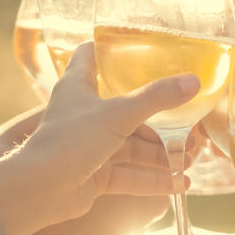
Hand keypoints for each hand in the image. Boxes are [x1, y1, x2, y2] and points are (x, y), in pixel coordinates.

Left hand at [0, 41, 197, 234]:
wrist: (41, 189)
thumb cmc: (70, 140)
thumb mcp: (118, 113)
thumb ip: (156, 98)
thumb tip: (193, 81)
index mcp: (78, 87)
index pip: (89, 57)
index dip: (110, 49)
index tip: (137, 45)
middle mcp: (82, 114)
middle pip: (125, 111)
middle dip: (159, 121)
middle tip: (191, 126)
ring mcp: (88, 147)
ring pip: (130, 147)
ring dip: (160, 153)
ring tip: (191, 158)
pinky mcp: (93, 175)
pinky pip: (128, 175)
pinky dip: (152, 180)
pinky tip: (180, 183)